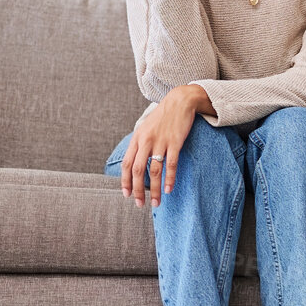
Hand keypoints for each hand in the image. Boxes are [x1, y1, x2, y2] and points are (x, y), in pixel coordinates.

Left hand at [122, 86, 200, 206]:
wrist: (180, 101)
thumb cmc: (163, 117)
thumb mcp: (146, 128)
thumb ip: (139, 144)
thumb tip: (135, 162)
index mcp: (137, 138)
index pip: (127, 164)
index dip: (125, 181)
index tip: (127, 195)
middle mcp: (146, 140)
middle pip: (138, 170)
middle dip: (137, 190)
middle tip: (140, 204)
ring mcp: (161, 141)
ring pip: (154, 170)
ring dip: (155, 189)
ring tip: (156, 202)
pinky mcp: (175, 142)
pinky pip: (171, 164)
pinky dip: (169, 179)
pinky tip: (169, 189)